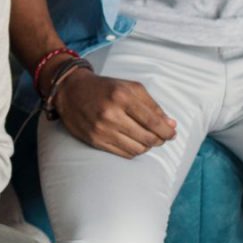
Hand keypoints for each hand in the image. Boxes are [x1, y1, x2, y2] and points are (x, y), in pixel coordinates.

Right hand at [53, 70, 176, 157]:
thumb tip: (171, 125)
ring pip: (137, 149)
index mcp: (122, 96)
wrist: (70, 91)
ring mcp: (102, 129)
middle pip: (147, 138)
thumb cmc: (104, 88)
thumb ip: (152, 105)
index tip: (172, 133)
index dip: (167, 131)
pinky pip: (124, 154)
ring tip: (147, 139)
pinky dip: (134, 150)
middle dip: (160, 140)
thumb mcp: (130, 87)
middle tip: (162, 137)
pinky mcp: (95, 141)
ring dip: (147, 146)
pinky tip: (134, 143)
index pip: (153, 121)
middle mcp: (111, 114)